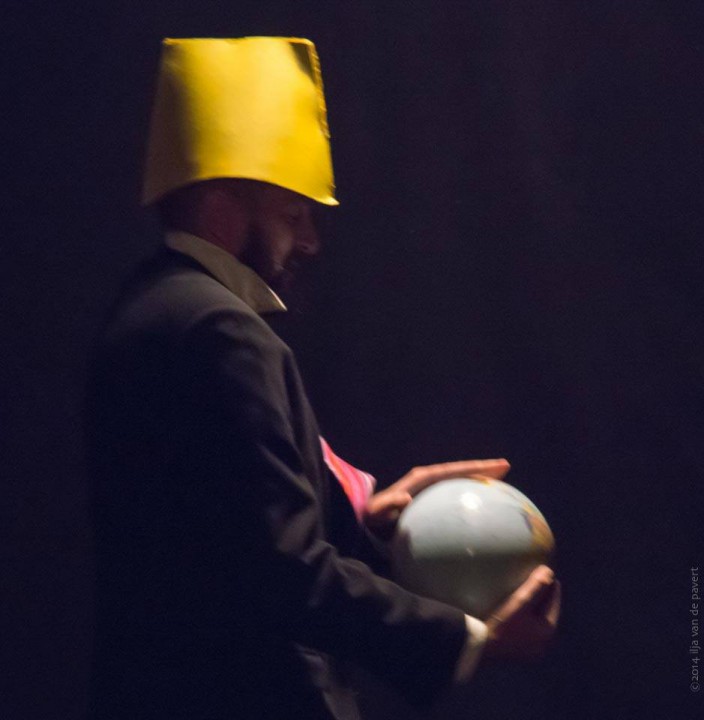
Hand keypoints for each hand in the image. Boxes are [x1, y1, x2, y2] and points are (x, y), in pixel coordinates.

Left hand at [363, 458, 510, 538]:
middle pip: (460, 471)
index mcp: (420, 479)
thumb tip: (405, 499)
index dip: (475, 467)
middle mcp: (426, 480)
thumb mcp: (376, 512)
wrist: (363, 522)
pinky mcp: (428, 502)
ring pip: (458, 482)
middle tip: (506, 468)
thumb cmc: (369, 518)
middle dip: (482, 468)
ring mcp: (428, 490)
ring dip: (476, 480)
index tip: (499, 466)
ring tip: (500, 485)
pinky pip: (452, 498)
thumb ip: (389, 504)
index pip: (453, 470)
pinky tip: (482, 514)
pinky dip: (467, 499)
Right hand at [484, 565, 560, 660]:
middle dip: (542, 596)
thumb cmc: (502, 625)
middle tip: (535, 579)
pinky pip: (527, 629)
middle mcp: (543, 642)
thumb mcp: (520, 603)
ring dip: (533, 607)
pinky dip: (525, 618)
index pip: (554, 603)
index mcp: (548, 631)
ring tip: (524, 592)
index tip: (546, 572)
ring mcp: (531, 649)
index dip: (550, 586)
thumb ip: (536, 586)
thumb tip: (549, 570)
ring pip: (536, 621)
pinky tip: (515, 611)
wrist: (481, 649)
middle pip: (546, 613)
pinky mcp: (518, 651)